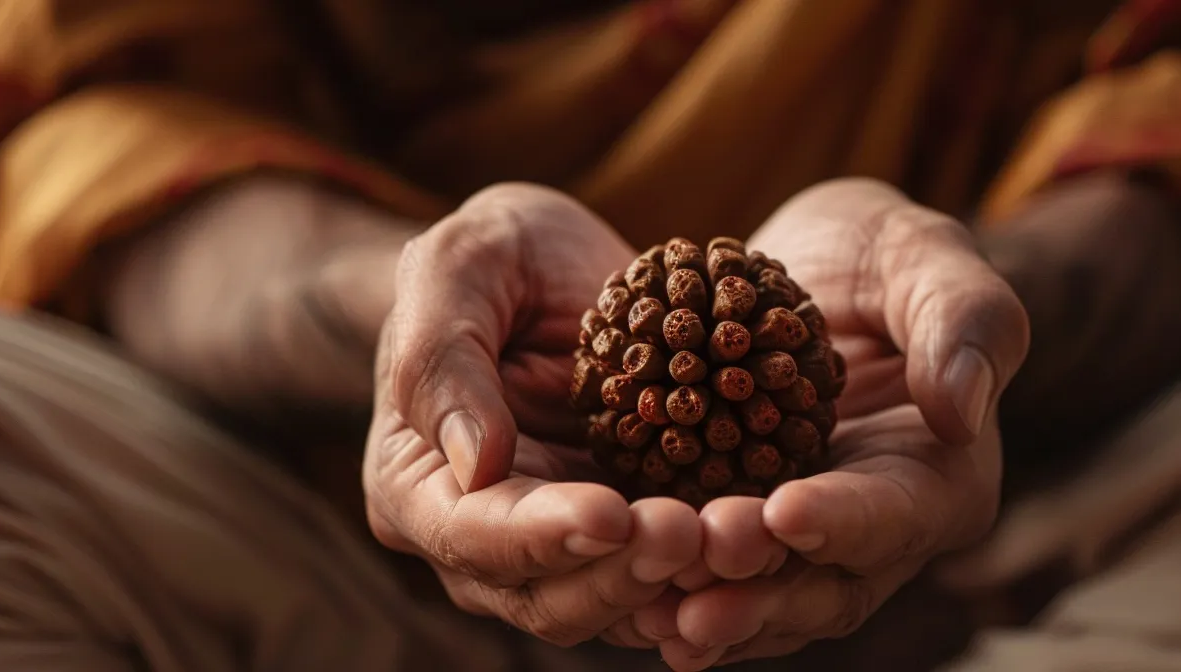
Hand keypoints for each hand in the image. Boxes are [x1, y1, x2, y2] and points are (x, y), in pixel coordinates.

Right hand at [366, 183, 700, 647]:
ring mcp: (563, 547)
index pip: (469, 535)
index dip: (539, 536)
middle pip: (546, 596)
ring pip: (615, 605)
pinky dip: (717, 572)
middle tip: (693, 533)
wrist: (556, 269)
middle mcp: (483, 540)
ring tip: (741, 539)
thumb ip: (441, 356)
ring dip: (678, 585)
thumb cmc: (490, 254)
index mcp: (415, 485)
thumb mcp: (455, 264)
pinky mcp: (635, 535)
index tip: (609, 516)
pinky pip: (673, 578)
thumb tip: (475, 465)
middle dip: (621, 573)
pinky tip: (765, 540)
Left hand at [659, 179, 1029, 668]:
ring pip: (766, 599)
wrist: (809, 273)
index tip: (786, 511)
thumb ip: (964, 319)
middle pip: (827, 581)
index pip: (898, 512)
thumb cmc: (884, 254)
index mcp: (943, 480)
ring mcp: (803, 545)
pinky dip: (673, 594)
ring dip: (714, 610)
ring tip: (653, 612)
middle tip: (698, 572)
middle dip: (764, 587)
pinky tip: (626, 605)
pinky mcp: (739, 535)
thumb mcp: (926, 257)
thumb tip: (962, 409)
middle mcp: (877, 533)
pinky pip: (711, 582)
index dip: (845, 520)